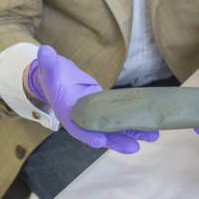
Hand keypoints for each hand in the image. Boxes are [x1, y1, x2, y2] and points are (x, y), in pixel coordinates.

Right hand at [26, 45, 158, 153]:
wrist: (59, 79)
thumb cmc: (53, 76)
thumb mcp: (50, 68)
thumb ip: (48, 61)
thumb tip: (44, 51)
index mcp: (68, 115)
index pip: (78, 128)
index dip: (89, 135)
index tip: (101, 140)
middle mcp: (84, 120)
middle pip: (101, 135)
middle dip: (118, 141)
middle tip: (135, 147)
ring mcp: (98, 117)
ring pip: (116, 130)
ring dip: (134, 134)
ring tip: (153, 136)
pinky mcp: (108, 111)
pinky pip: (122, 119)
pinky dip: (136, 124)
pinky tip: (152, 126)